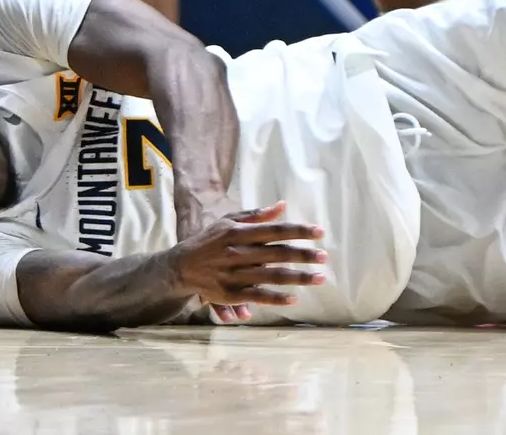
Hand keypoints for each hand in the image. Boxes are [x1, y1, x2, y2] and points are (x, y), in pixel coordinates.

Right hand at [169, 202, 325, 318]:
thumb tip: (282, 206)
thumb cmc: (208, 242)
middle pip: (277, 254)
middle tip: (324, 257)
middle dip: (303, 255)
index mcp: (237, 232)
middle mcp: (237, 252)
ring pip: (272, 276)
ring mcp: (234, 274)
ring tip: (319, 278)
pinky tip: (293, 298)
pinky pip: (258, 296)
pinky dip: (276, 298)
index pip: (274, 230)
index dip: (298, 231)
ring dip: (297, 278)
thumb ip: (255, 215)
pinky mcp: (231, 293)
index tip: (319, 233)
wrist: (181, 267)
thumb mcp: (227, 222)